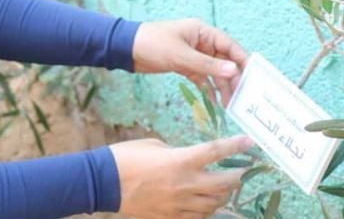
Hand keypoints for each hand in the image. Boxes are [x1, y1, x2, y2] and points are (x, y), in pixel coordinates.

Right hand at [109, 135, 252, 218]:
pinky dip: (205, 209)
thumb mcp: (153, 145)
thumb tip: (187, 158)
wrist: (103, 183)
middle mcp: (186, 184)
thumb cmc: (125, 157)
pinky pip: (198, 217)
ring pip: (215, 203)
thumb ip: (175, 151)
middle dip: (238, 176)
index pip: (216, 151)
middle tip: (241, 170)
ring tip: (222, 188)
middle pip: (225, 183)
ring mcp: (180, 204)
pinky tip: (203, 203)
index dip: (236, 145)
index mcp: (181, 160)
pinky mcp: (172, 217)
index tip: (249, 142)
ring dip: (222, 195)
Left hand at [132, 19, 247, 104]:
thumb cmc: (152, 44)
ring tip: (229, 105)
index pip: (230, 46)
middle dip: (233, 79)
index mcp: (202, 32)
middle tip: (241, 98)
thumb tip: (234, 70)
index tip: (253, 78)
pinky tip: (215, 102)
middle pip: (224, 61)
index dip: (242, 61)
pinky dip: (208, 88)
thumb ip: (208, 65)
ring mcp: (193, 54)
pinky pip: (202, 77)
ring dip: (222, 87)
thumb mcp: (181, 56)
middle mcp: (201, 42)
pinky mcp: (184, 65)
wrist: (126, 50)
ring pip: (214, 72)